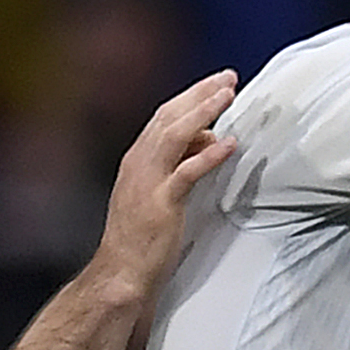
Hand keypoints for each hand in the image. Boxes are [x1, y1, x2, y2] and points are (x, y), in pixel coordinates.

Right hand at [92, 71, 239, 294]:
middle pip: (170, 116)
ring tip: (228, 95)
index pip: (165, 117)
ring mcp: (148, 182)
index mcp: (138, 159)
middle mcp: (139, 163)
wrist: (121, 272)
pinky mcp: (161, 203)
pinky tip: (228, 143)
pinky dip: (208, 155)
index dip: (191, 97)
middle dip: (200, 93)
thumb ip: (181, 163)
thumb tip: (208, 139)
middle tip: (228, 77)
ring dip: (203, 112)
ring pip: (176, 135)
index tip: (215, 83)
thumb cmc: (141, 237)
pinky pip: (186, 172)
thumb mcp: (161, 191)